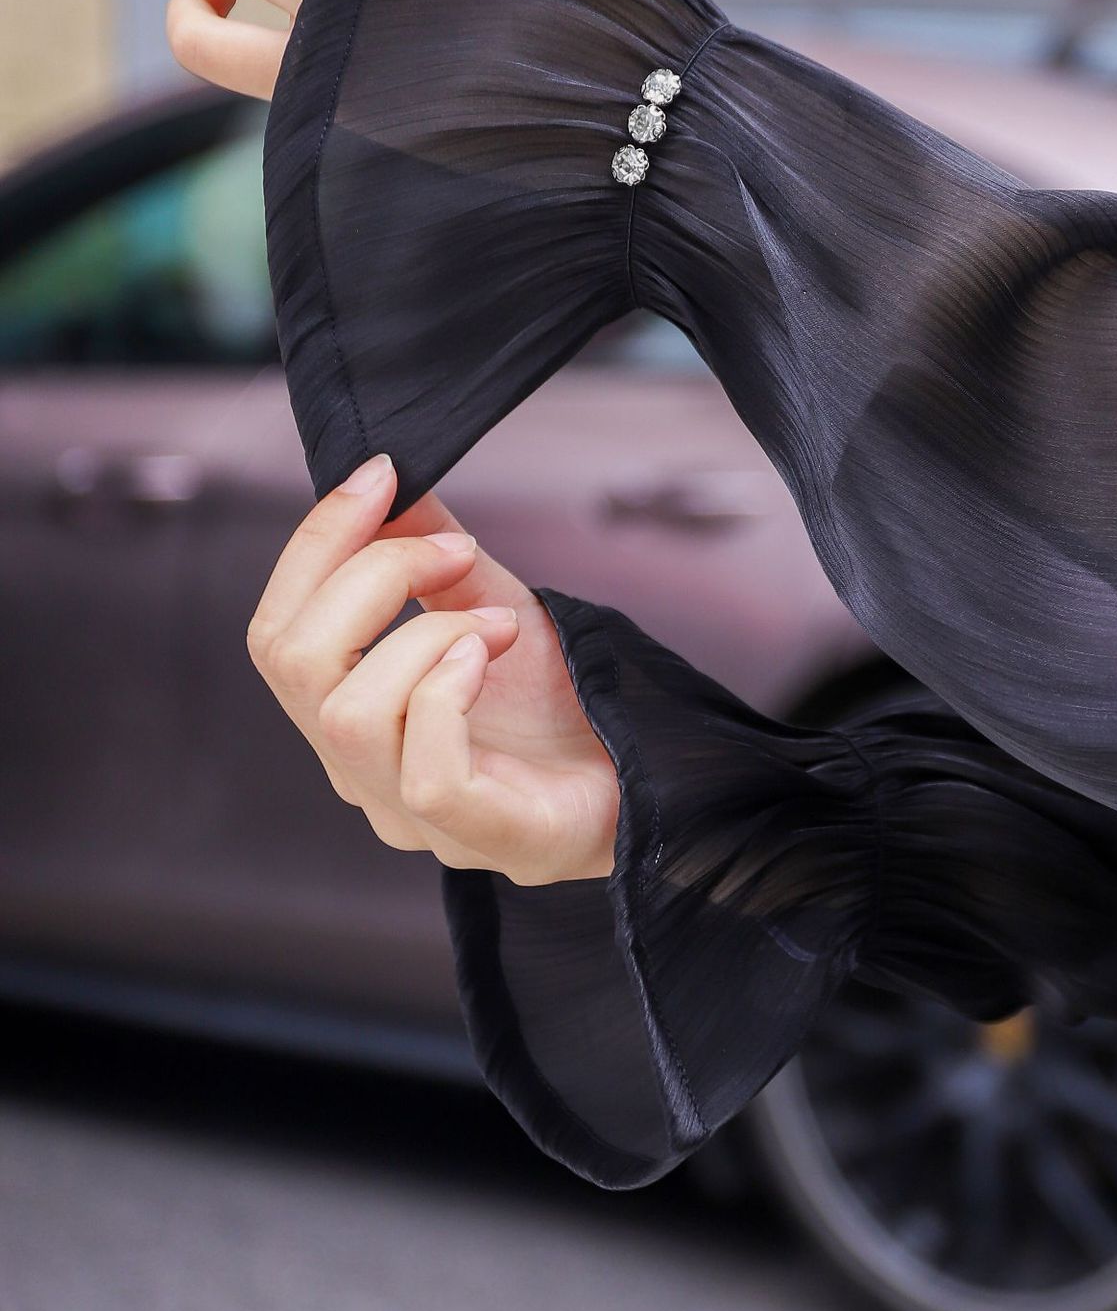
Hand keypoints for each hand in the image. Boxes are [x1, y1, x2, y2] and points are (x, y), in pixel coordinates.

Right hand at [248, 452, 617, 884]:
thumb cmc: (561, 707)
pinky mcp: (482, 835)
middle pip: (292, 662)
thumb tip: (389, 482)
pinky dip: (450, 693)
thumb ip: (434, 556)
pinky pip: (426, 773)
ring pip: (349, 715)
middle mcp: (365, 771)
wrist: (643, 776)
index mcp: (354, 714)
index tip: (382, 475)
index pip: (278, 630)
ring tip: (494, 623)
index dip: (316, 542)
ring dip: (424, 634)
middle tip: (456, 551)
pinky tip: (491, 659)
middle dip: (368, 574)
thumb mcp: (494, 606)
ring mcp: (415, 815)